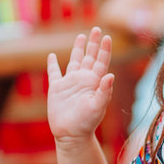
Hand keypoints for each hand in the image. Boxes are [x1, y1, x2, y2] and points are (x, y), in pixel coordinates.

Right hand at [46, 27, 114, 145]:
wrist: (71, 135)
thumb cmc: (86, 123)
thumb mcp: (97, 107)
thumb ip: (105, 91)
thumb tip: (111, 75)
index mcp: (94, 82)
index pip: (101, 61)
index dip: (104, 49)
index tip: (107, 36)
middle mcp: (83, 80)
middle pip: (89, 57)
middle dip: (93, 43)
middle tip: (97, 29)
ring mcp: (70, 83)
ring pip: (75, 61)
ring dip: (78, 49)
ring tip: (82, 36)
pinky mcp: (57, 89)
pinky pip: (54, 73)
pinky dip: (53, 64)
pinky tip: (52, 56)